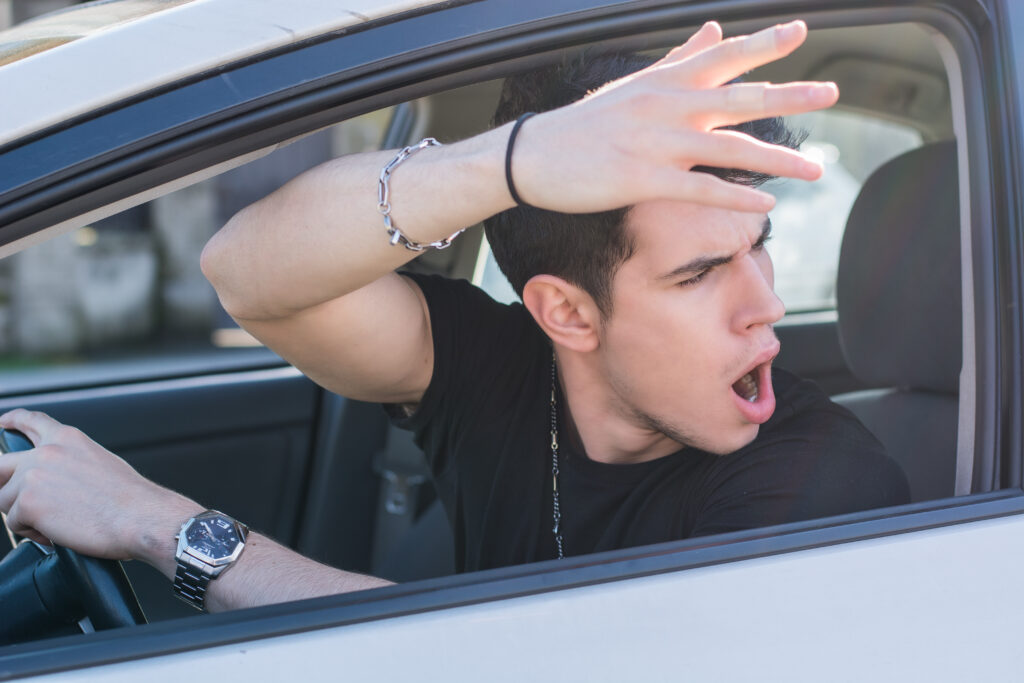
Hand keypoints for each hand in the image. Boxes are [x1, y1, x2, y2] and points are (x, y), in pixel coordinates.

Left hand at [0, 409, 198, 562]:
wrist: (140, 516)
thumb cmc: (131, 499)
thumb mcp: (99, 462)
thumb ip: (70, 462)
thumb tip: (55, 481)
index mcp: (68, 438)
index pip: (30, 421)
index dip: (11, 421)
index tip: (3, 423)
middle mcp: (46, 452)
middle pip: (1, 465)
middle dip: (4, 483)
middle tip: (19, 500)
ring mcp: (33, 476)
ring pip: (5, 500)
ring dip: (25, 515)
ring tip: (56, 524)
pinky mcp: (28, 503)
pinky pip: (14, 524)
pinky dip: (33, 533)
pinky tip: (57, 533)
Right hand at [512, 20, 838, 213]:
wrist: (535, 155)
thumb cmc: (586, 122)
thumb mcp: (634, 84)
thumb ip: (679, 59)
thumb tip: (713, 30)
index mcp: (665, 81)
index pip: (723, 55)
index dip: (763, 43)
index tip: (801, 31)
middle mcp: (667, 106)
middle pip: (739, 98)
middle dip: (789, 95)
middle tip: (831, 92)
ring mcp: (657, 143)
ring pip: (729, 148)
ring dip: (778, 161)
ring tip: (816, 170)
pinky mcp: (644, 180)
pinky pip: (701, 190)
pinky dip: (736, 197)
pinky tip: (767, 206)